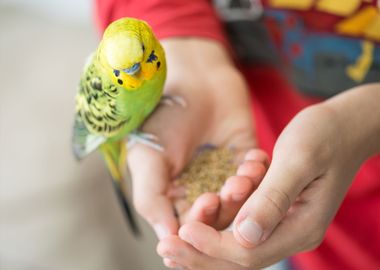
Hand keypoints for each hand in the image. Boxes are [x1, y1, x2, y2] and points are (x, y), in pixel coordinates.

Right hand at [127, 38, 267, 238]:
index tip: (205, 204)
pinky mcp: (244, 157)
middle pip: (217, 219)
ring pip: (240, 201)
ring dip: (244, 192)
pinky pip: (258, 177)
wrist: (192, 75)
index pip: (186, 226)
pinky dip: (258, 172)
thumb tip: (166, 238)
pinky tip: (254, 157)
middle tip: (224, 191)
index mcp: (171, 195)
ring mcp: (223, 174)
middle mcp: (198, 189)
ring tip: (241, 173)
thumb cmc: (163, 114)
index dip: (198, 224)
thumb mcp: (149, 157)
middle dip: (224, 210)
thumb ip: (151, 198)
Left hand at [157, 84, 379, 268]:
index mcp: (300, 226)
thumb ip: (273, 199)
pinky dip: (216, 228)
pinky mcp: (275, 212)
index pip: (249, 252)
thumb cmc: (324, 135)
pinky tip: (194, 223)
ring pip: (237, 246)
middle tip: (165, 247)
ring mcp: (283, 224)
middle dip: (201, 254)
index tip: (182, 232)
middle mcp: (291, 233)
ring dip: (204, 244)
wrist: (343, 126)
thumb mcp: (297, 160)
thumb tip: (245, 237)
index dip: (213, 245)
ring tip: (171, 240)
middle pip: (240, 258)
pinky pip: (241, 230)